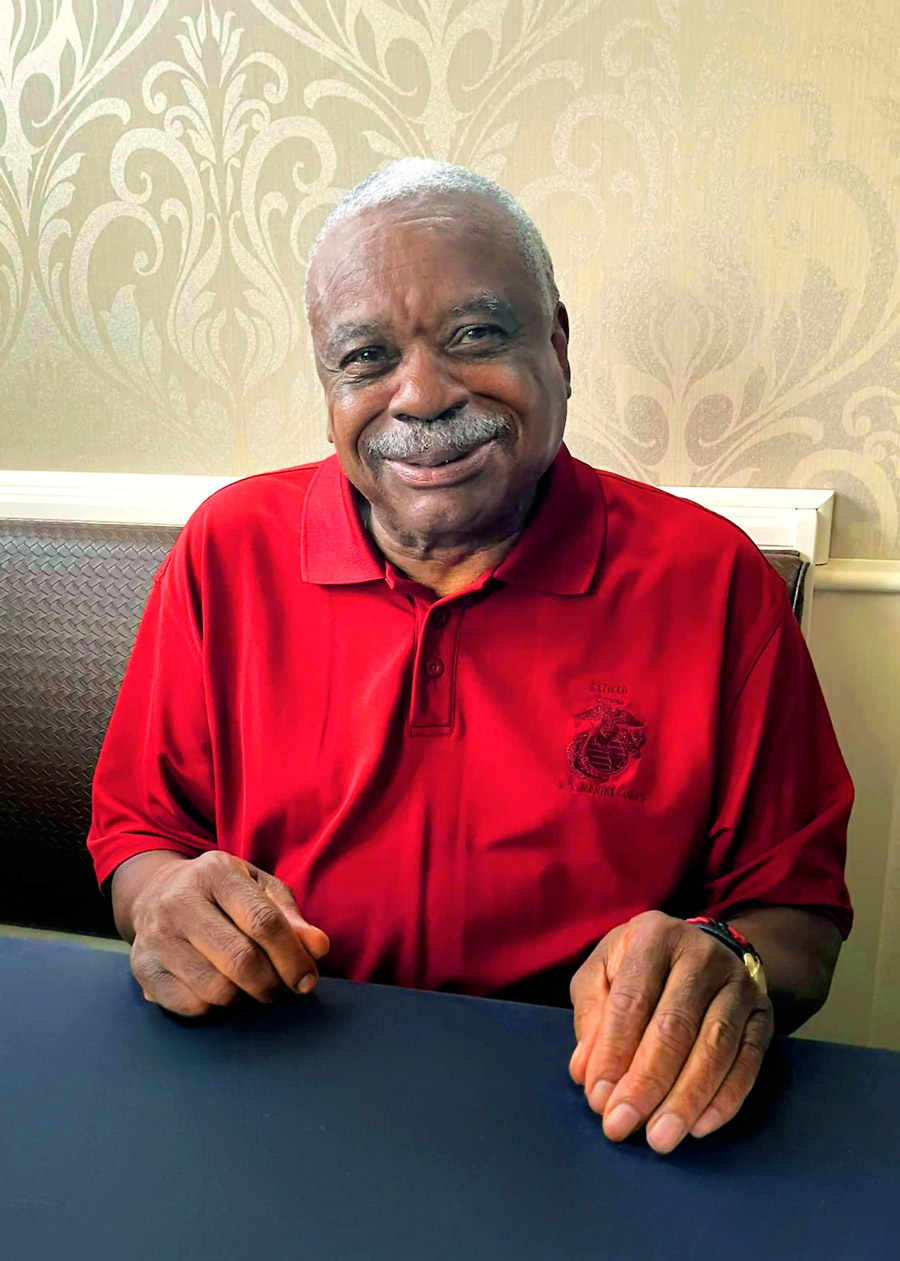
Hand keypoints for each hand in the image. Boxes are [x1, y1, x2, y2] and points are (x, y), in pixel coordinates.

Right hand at [127, 851, 329, 1016]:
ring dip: (244, 998)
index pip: (264, 922)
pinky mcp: (142, 969)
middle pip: (241, 960)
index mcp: (215, 872)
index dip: (293, 957)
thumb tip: (318, 948)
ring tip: (251, 985)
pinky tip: (220, 989)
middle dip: (272, 984)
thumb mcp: (258, 889)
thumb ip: (290, 917)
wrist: (154, 893)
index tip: (307, 979)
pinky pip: (191, 1006)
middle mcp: (179, 901)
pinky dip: (214, 1007)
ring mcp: (156, 936)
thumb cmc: (221, 894)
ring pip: (217, 989)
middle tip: (281, 988)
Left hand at [569, 910, 772, 1153]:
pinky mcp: (763, 1014)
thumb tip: (586, 1073)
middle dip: (647, 1083)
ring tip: (660, 1137)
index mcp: (653, 937)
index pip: (631, 1000)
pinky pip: (748, 1061)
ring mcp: (738, 984)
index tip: (598, 1098)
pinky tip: (700, 1127)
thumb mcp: (604, 972)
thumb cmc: (641, 968)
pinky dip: (725, 1098)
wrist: (705, 950)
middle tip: (622, 1125)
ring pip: (715, 1047)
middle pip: (674, 1026)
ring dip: (686, 1099)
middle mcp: (701, 955)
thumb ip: (591, 1017)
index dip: (613, 1052)